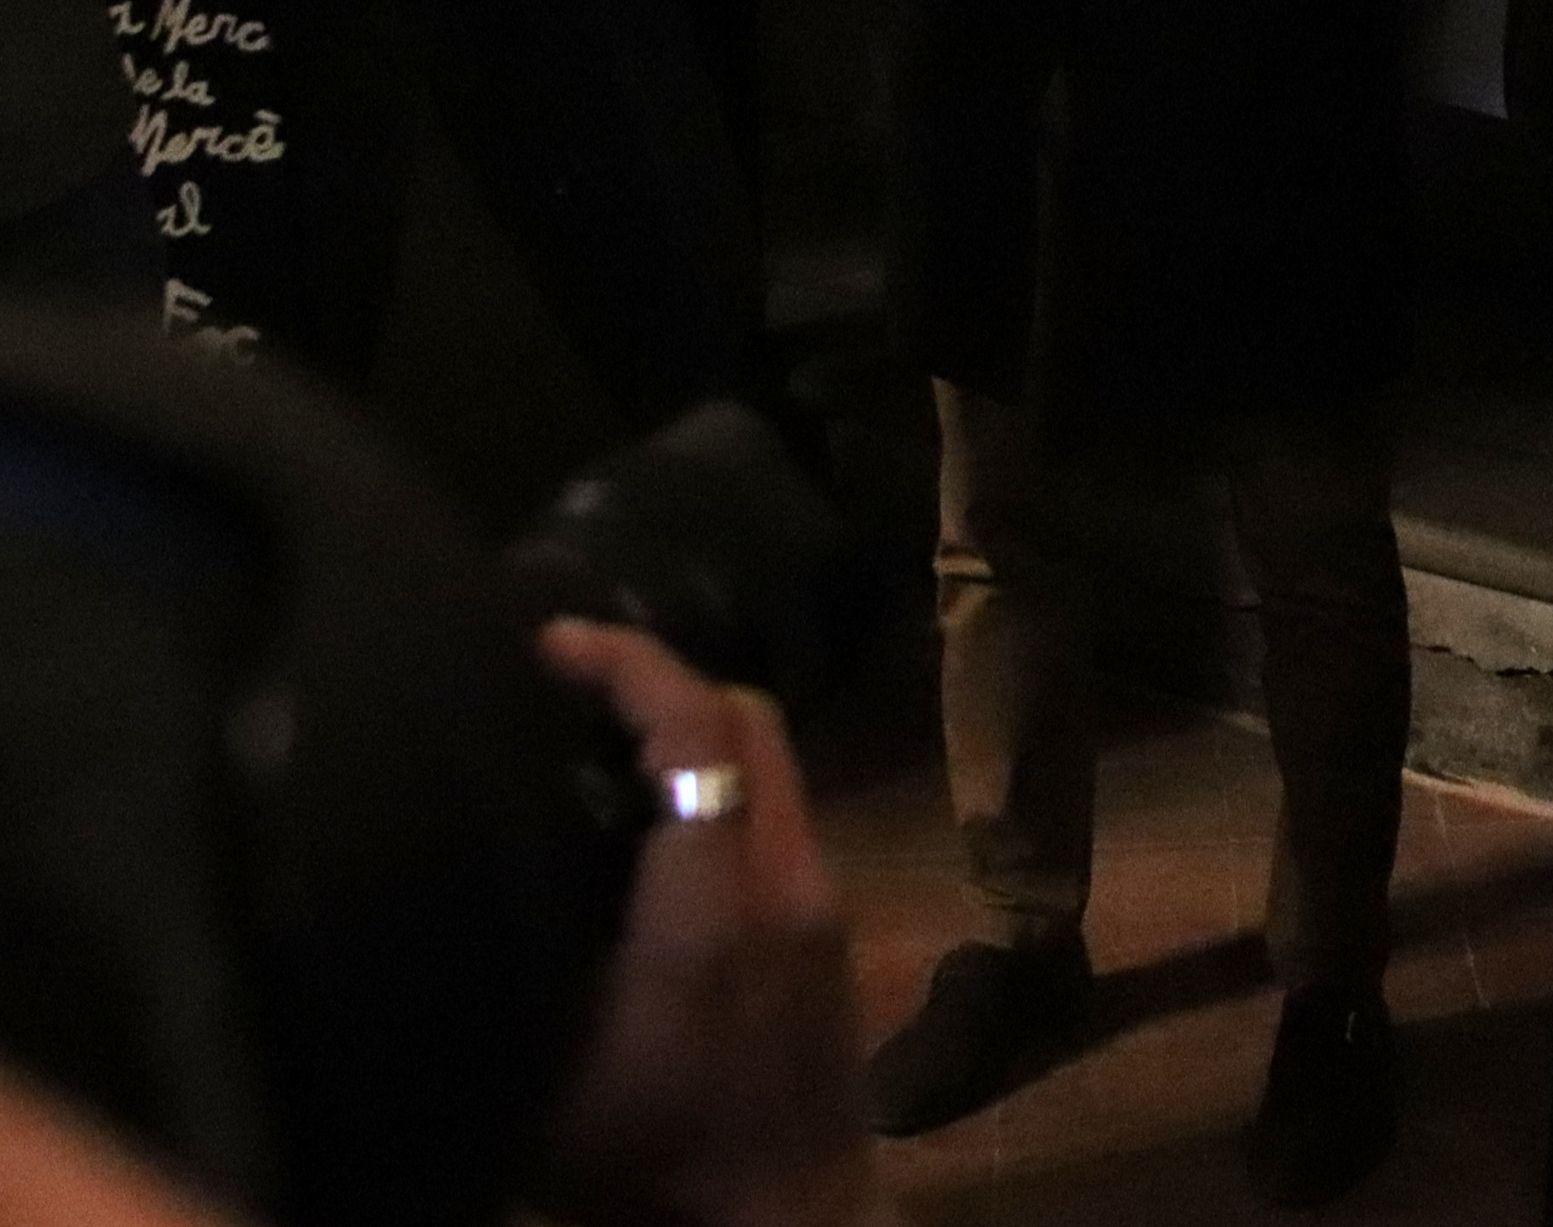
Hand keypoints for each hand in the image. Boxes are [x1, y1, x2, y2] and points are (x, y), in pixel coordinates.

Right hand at [525, 621, 890, 1226]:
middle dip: (664, 676)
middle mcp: (791, 882)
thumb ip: (518, 948)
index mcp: (716, 906)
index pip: (700, 730)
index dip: (630, 663)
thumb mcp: (545, 1069)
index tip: (553, 641)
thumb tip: (464, 853)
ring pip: (775, 765)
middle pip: (752, 720)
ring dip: (695, 731)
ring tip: (593, 740)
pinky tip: (646, 823)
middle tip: (568, 679)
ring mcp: (826, 904)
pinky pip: (780, 816)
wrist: (775, 1224)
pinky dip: (718, 787)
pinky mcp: (832, 932)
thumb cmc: (647, 1165)